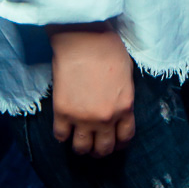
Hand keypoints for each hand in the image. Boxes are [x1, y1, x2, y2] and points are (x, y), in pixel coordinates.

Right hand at [47, 22, 134, 156]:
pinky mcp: (63, 112)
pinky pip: (61, 136)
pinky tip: (64, 128)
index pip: (125, 138)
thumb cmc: (108, 48)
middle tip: (95, 144)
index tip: (114, 141)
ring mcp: (83, 118)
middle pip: (104, 148)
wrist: (83, 38)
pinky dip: (62, 135)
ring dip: (81, 147)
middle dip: (100, 149)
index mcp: (124, 107)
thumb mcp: (127, 73)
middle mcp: (105, 118)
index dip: (119, 143)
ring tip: (79, 140)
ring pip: (82, 148)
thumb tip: (118, 105)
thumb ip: (123, 95)